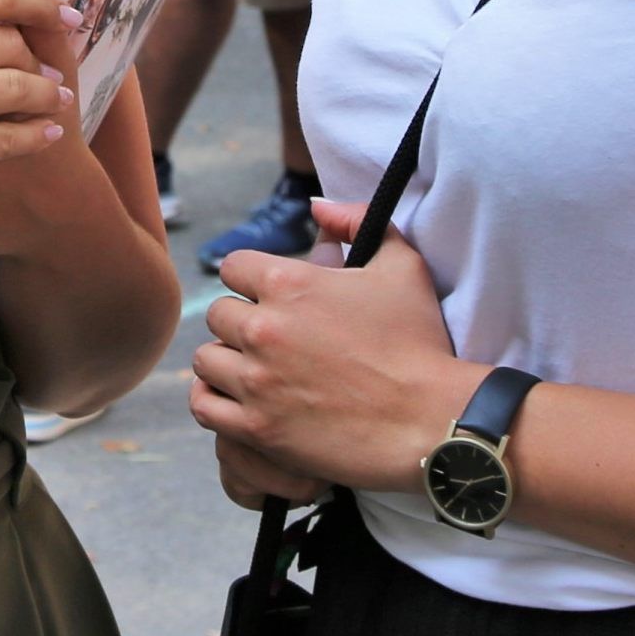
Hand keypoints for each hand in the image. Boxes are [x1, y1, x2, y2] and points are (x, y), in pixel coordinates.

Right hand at [0, 0, 76, 220]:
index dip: (43, 4)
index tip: (69, 15)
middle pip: (11, 42)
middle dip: (44, 58)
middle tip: (57, 74)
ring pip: (15, 87)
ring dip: (47, 96)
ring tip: (57, 100)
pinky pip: (4, 137)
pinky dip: (33, 135)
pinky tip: (46, 134)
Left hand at [190, 201, 471, 501]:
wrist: (430, 421)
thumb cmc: (419, 343)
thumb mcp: (402, 266)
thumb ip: (356, 221)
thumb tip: (317, 208)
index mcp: (288, 284)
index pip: (233, 267)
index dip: (252, 280)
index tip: (271, 298)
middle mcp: (262, 328)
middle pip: (217, 315)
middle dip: (241, 323)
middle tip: (271, 340)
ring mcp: (256, 381)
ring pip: (206, 361)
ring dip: (228, 363)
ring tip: (256, 372)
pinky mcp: (257, 427)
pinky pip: (204, 406)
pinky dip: (216, 402)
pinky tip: (240, 401)